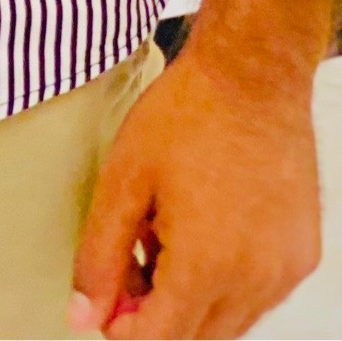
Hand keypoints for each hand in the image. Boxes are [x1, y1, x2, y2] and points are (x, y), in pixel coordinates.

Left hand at [71, 45, 321, 335]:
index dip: (123, 330)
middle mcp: (255, 280)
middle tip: (128, 266)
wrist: (252, 74)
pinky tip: (201, 230)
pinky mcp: (302, 255)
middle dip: (155, 316)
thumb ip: (100, 256)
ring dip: (190, 301)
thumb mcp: (123, 181)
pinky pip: (258, 295)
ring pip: (229, 322)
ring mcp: (285, 271)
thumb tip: (86, 314)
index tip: (105, 303)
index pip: (161, 340)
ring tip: (162, 238)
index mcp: (208, 265)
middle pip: (197, 338)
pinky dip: (226, 282)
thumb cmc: (190, 114)